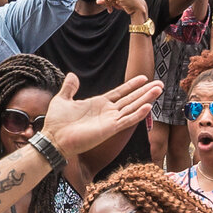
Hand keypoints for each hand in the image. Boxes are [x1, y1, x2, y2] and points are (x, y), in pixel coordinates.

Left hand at [40, 70, 160, 156]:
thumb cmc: (56, 122)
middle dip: (145, 91)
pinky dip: (138, 114)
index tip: (143, 78)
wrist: (53, 138)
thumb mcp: (63, 99)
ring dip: (146, 99)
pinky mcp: (110, 129)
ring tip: (158, 90)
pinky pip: (127, 120)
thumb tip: (72, 75)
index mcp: (98, 104)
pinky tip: (148, 107)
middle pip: (131, 99)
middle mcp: (107, 112)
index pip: (119, 93)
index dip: (131, 86)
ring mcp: (110, 121)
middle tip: (160, 84)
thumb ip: (70, 88)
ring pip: (132, 107)